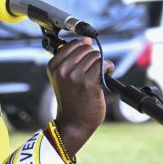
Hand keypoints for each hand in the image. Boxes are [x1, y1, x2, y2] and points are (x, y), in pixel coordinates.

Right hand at [48, 38, 115, 155]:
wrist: (73, 124)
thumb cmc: (71, 101)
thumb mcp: (65, 77)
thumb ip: (74, 58)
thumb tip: (87, 39)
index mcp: (53, 66)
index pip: (73, 44)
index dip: (84, 50)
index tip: (86, 61)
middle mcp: (62, 70)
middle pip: (86, 48)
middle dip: (93, 56)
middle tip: (94, 70)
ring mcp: (75, 76)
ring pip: (95, 55)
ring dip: (101, 63)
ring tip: (99, 75)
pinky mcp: (89, 83)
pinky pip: (103, 64)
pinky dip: (108, 67)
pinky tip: (106, 75)